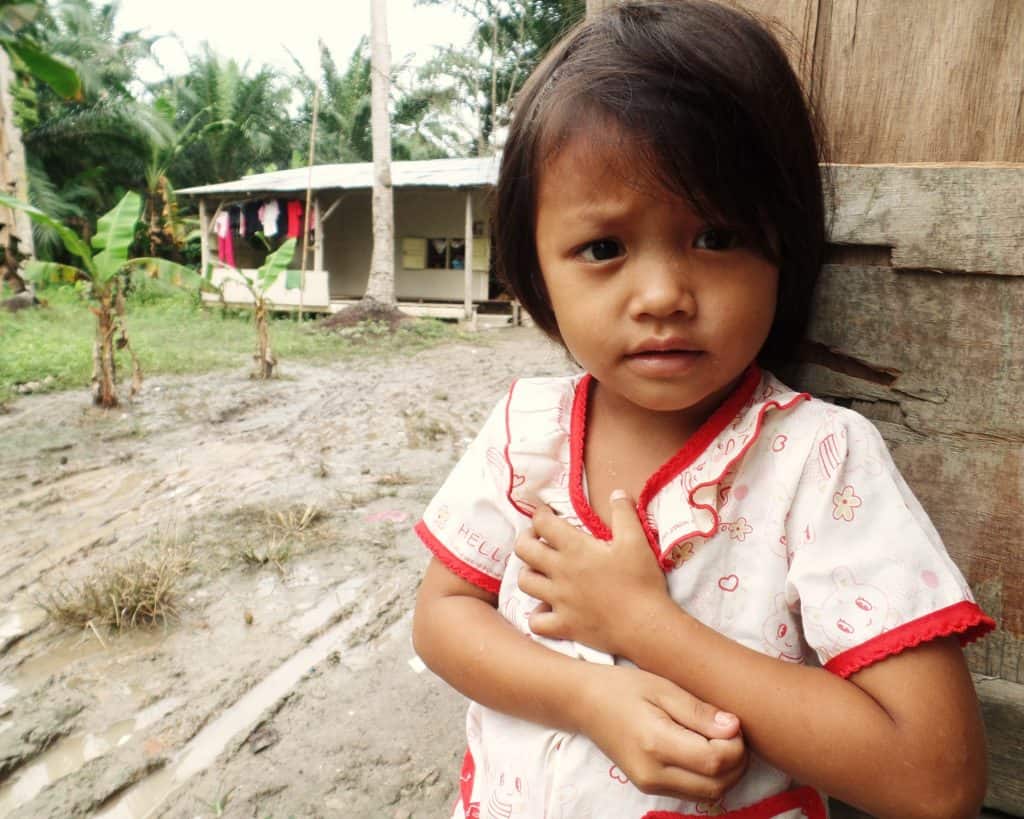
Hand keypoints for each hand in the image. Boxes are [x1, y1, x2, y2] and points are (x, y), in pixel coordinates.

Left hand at [515, 490, 671, 655]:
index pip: (542, 523)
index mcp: (575, 548)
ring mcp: (559, 600)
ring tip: (539, 570)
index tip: (546, 514)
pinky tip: (548, 608)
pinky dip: (538, 614)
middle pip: (523, 549)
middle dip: (526, 539)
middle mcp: (560, 572)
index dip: (540, 515)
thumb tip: (616, 493)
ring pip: (524, 582)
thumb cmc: (641, 581)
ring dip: (528, 572)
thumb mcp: (636, 540)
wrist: (646, 625)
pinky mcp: (563, 625)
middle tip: (537, 538)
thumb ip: (624, 513)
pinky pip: (536, 621)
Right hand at [577, 664, 746, 801]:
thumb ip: (699, 711)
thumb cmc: (622, 687)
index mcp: (656, 743)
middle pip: (717, 785)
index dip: (736, 745)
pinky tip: (704, 750)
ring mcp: (650, 785)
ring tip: (719, 740)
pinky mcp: (650, 787)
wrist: (584, 703)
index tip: (733, 722)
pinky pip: (693, 791)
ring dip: (726, 772)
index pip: (715, 761)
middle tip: (730, 731)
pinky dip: (709, 776)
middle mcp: (653, 773)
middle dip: (736, 761)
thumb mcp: (662, 688)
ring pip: (709, 794)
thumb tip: (734, 728)